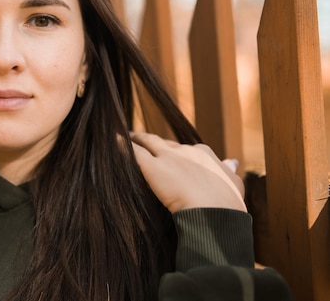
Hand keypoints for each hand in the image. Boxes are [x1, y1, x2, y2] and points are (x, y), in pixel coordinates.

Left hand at [130, 132, 245, 212]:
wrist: (216, 213)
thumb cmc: (227, 203)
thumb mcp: (234, 184)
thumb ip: (229, 171)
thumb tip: (231, 161)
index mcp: (204, 154)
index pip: (187, 149)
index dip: (177, 152)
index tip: (171, 155)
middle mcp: (185, 150)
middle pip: (166, 143)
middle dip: (155, 143)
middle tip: (144, 141)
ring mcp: (168, 157)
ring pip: (148, 142)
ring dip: (137, 138)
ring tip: (128, 137)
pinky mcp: (153, 167)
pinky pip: (135, 153)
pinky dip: (123, 145)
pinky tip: (114, 140)